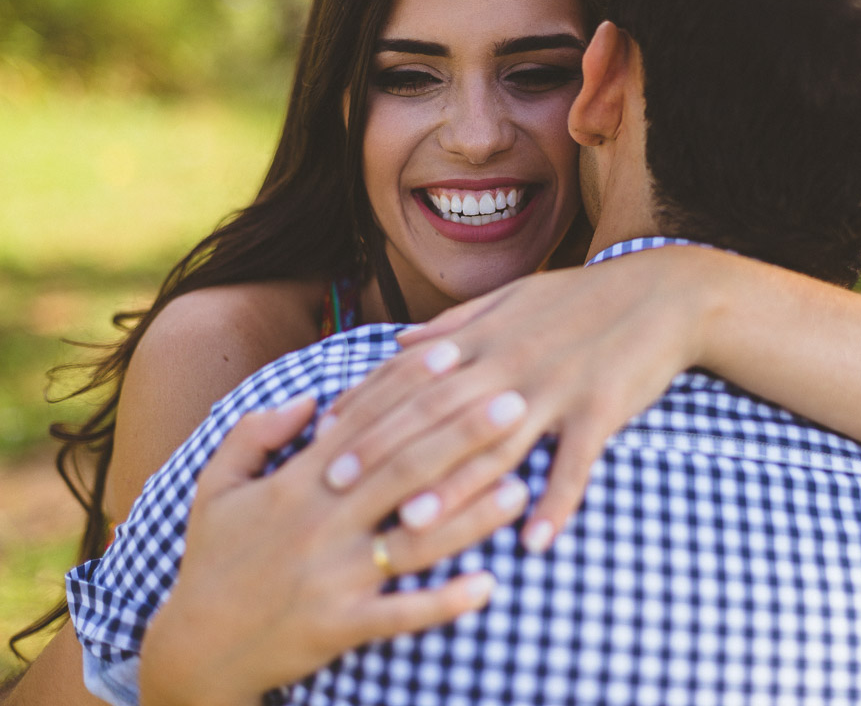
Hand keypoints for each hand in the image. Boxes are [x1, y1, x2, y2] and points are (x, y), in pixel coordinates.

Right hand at [140, 395, 528, 705]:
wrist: (194, 651)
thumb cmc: (213, 560)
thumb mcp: (214, 487)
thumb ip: (255, 433)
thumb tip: (311, 397)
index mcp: (297, 483)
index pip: (364, 422)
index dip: (410, 386)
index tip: (455, 355)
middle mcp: (321, 523)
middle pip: (404, 470)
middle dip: (462, 435)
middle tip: (515, 404)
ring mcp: (333, 576)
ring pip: (414, 540)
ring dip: (472, 516)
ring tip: (521, 490)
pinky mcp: (339, 625)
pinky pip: (401, 615)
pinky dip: (444, 602)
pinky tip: (488, 586)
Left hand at [317, 245, 722, 552]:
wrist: (664, 293)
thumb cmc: (585, 297)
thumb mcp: (515, 297)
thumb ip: (455, 322)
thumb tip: (400, 342)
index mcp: (486, 335)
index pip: (413, 374)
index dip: (367, 405)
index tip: (323, 436)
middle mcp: (512, 361)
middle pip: (438, 411)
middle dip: (384, 449)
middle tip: (338, 489)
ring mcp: (557, 386)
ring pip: (496, 442)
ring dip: (455, 486)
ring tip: (413, 525)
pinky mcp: (602, 408)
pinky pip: (576, 462)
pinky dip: (557, 501)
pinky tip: (535, 542)